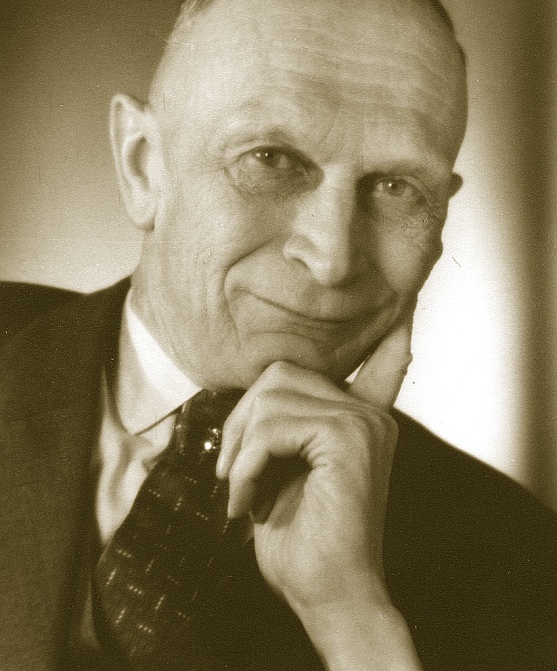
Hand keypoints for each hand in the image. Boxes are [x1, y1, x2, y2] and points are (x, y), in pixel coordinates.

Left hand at [217, 320, 422, 669]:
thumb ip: (287, 429)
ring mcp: (362, 422)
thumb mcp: (287, 472)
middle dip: (240, 420)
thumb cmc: (302, 539)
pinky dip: (245, 464)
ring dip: (239, 448)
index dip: (388, 338)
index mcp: (361, 419)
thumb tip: (263, 394)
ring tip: (241, 490)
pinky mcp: (346, 438)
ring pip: (268, 397)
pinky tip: (247, 501)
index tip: (402, 315)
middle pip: (279, 374)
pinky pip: (270, 427)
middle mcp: (368, 414)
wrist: (328, 595)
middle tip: (233, 472)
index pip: (379, 364)